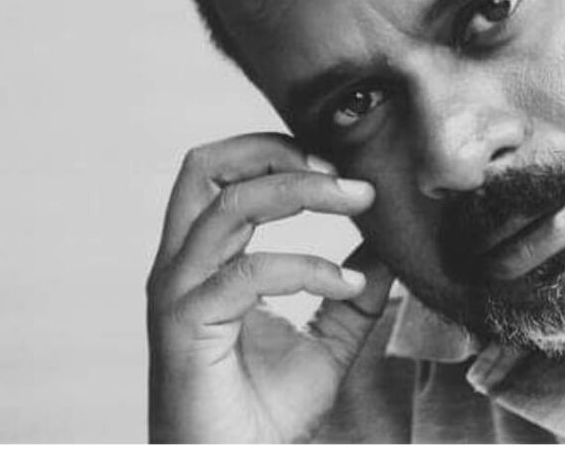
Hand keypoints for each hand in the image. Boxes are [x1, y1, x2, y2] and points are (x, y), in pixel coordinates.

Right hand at [146, 133, 393, 441]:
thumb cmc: (266, 414)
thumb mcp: (328, 341)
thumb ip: (352, 294)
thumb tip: (385, 250)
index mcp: (206, 259)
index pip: (223, 172)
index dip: (280, 153)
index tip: (344, 171)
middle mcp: (183, 265)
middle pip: (207, 166)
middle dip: (277, 150)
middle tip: (343, 173)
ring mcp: (179, 291)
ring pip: (229, 204)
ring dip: (302, 190)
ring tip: (359, 201)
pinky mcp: (186, 324)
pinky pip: (249, 271)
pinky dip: (308, 266)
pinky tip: (349, 285)